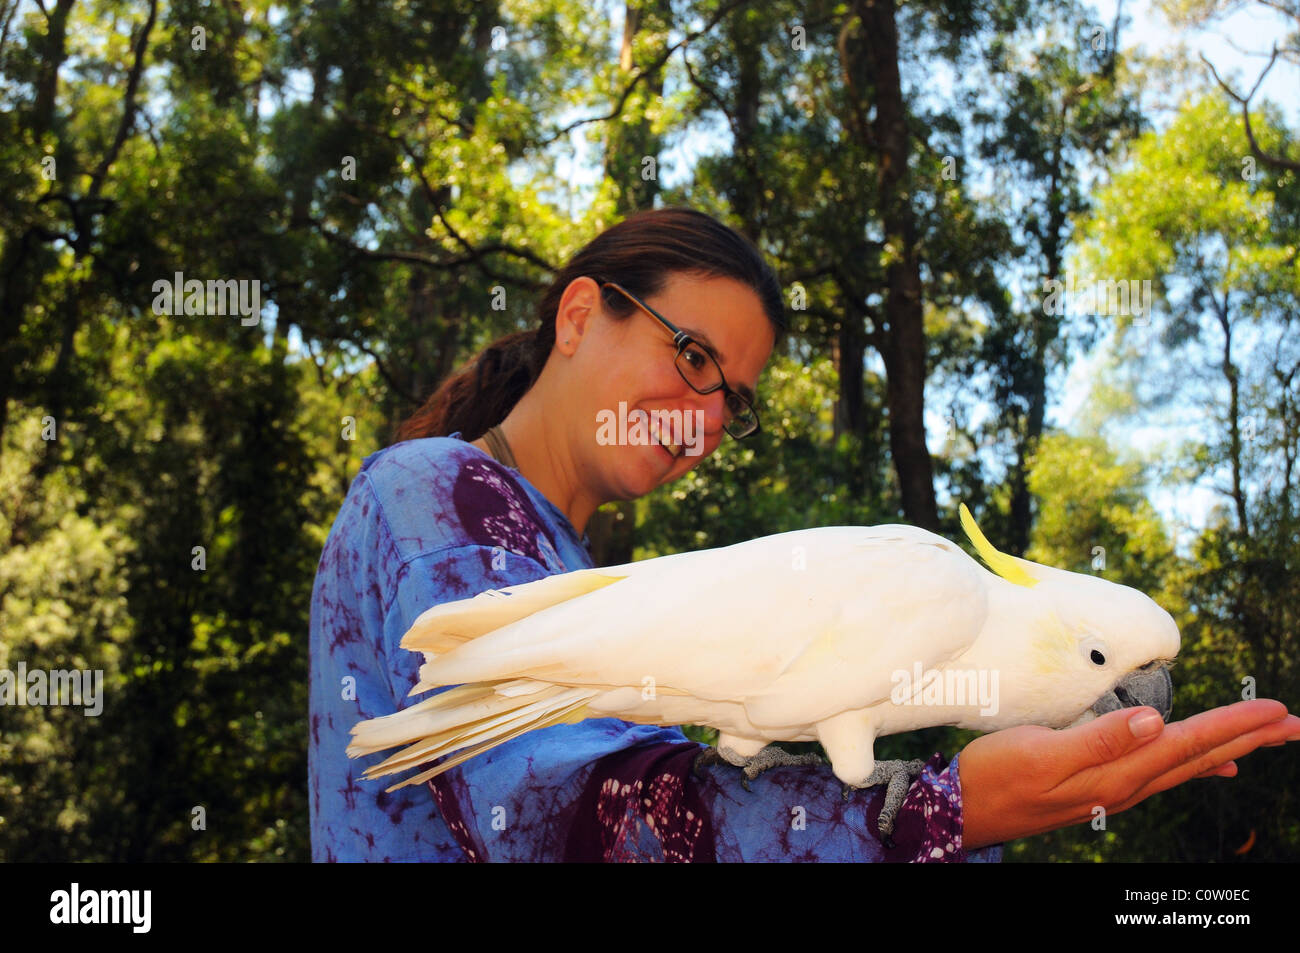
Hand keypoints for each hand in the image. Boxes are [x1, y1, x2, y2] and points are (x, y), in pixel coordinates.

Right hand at [959, 699, 1299, 849]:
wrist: (962, 809)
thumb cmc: (993, 776)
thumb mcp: (1040, 752)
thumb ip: (1098, 738)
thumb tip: (1153, 720)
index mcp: (1115, 773)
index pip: (1186, 743)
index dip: (1231, 724)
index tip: (1274, 709)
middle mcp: (1125, 785)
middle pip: (1198, 758)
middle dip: (1247, 738)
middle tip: (1291, 723)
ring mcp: (1114, 789)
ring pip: (1186, 767)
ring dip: (1228, 748)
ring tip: (1266, 738)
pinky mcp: (1100, 787)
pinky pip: (1163, 774)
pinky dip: (1194, 765)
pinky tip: (1210, 765)